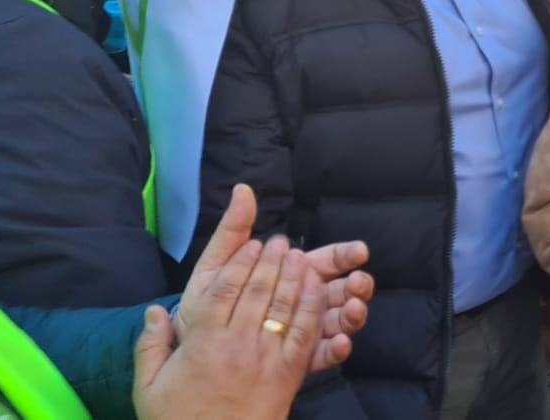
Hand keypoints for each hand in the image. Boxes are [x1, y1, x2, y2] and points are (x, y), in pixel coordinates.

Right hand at [134, 233, 330, 419]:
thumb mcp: (149, 388)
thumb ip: (150, 346)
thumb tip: (152, 311)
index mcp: (202, 343)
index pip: (224, 291)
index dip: (240, 264)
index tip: (251, 243)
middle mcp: (237, 345)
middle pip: (258, 292)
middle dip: (271, 262)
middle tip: (280, 240)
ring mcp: (266, 358)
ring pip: (283, 307)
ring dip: (293, 276)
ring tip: (298, 255)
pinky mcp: (290, 374)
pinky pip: (305, 332)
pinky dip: (311, 306)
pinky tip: (317, 287)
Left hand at [177, 185, 370, 373]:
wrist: (189, 351)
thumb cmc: (208, 304)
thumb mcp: (217, 266)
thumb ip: (234, 230)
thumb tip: (242, 188)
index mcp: (294, 276)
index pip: (328, 261)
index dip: (346, 254)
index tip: (360, 251)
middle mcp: (306, 302)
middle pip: (341, 290)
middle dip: (356, 285)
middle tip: (360, 283)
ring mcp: (306, 331)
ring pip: (339, 321)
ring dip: (352, 315)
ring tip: (353, 311)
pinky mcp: (301, 360)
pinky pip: (324, 355)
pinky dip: (337, 349)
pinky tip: (340, 344)